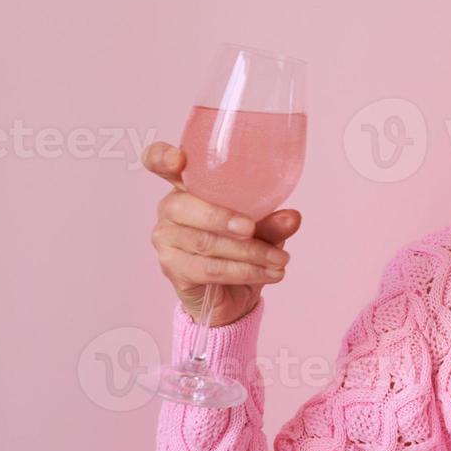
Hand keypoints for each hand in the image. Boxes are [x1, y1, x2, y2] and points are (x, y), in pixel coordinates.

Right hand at [143, 140, 301, 326]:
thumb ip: (272, 222)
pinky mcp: (173, 269)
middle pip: (184, 207)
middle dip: (221, 218)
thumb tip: (292, 217)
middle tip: (252, 228)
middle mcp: (170, 209)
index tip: (178, 160)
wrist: (231, 292)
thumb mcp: (262, 229)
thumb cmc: (241, 246)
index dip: (161, 157)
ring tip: (280, 259)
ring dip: (248, 252)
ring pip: (204, 242)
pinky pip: (210, 269)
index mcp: (187, 185)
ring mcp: (166, 240)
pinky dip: (245, 271)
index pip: (158, 163)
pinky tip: (270, 273)